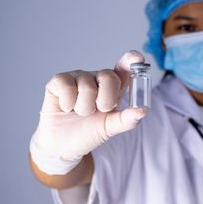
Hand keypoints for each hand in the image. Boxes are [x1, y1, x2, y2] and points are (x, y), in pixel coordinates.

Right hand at [30, 50, 146, 174]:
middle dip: (105, 100)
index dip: (130, 60)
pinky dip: (68, 103)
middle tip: (98, 110)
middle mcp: (97, 78)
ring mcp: (78, 77)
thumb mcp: (110, 128)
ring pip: (87, 87)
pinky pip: (67, 86)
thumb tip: (143, 111)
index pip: (124, 68)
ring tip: (80, 112)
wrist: (63, 145)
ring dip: (84, 108)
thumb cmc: (89, 132)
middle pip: (108, 77)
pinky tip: (66, 108)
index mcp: (114, 87)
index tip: (137, 58)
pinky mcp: (59, 81)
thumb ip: (127, 119)